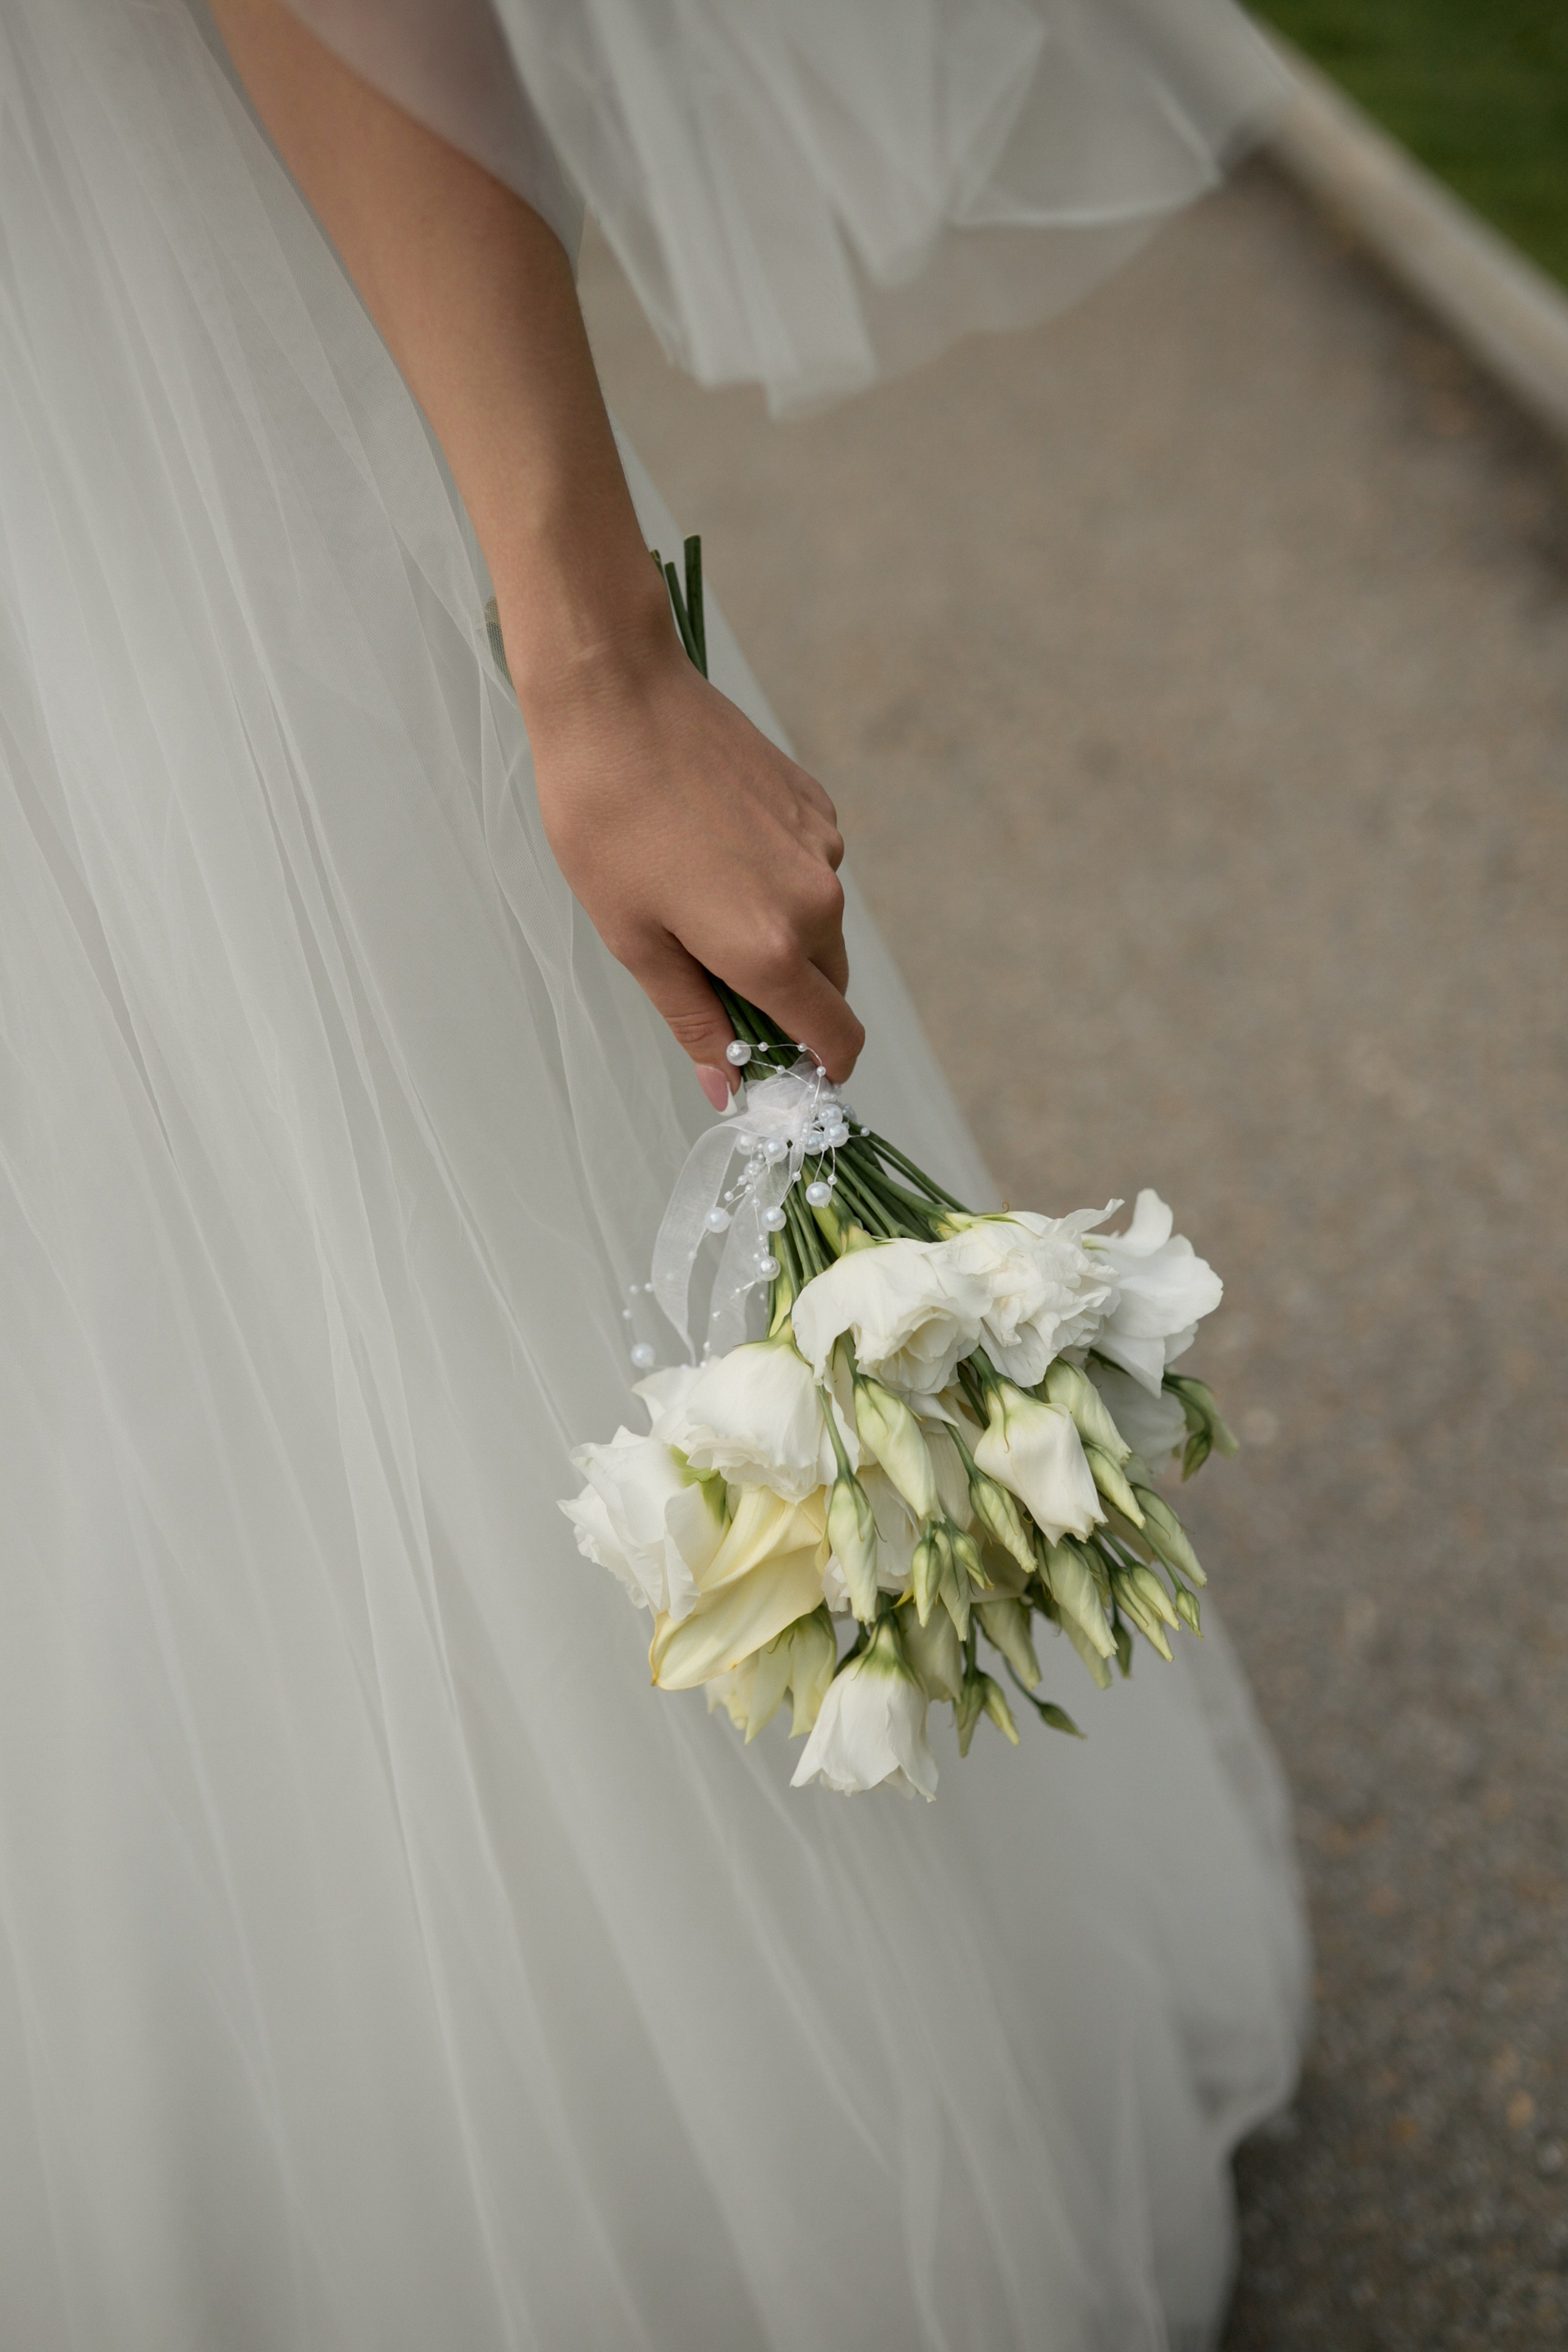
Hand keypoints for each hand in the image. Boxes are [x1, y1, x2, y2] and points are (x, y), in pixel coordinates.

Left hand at [520, 622, 863, 1098]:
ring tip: (695, 892)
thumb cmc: (605, 823)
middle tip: (710, 980)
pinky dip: (774, 879)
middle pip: (828, 984)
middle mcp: (816, 901)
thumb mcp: (635, 941)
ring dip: (776, 933)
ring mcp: (823, 845)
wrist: (615, 698)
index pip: (836, 1037)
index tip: (780, 1071)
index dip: (817, 1068)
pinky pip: (809, 868)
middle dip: (785, 1000)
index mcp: (771, 948)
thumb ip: (693, 1020)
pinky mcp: (815, 803)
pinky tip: (711, 846)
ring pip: (818, 924)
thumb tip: (724, 1090)